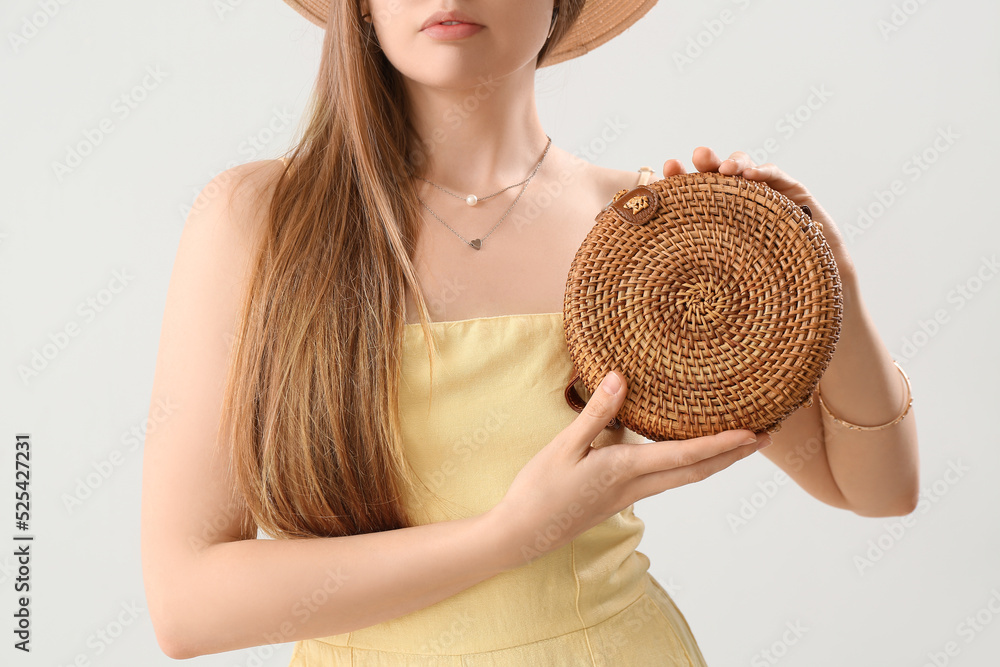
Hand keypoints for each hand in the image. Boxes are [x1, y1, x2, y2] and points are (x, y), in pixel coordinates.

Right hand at [486, 369, 771, 568]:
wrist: (523, 535)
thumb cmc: (539, 490)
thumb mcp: (564, 447)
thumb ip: (596, 413)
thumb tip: (621, 377)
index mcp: (626, 470)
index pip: (685, 456)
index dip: (722, 444)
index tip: (753, 433)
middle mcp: (636, 485)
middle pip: (697, 471)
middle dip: (734, 456)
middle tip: (766, 437)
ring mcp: (630, 495)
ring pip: (685, 477)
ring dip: (717, 462)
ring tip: (740, 444)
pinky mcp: (620, 497)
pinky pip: (667, 479)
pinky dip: (689, 465)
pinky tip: (688, 454)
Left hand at [663, 147, 855, 280]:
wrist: (811, 295)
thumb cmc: (762, 289)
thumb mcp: (723, 277)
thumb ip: (698, 266)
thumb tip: (656, 273)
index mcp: (714, 218)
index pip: (694, 193)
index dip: (680, 179)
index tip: (667, 171)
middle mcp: (737, 203)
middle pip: (717, 174)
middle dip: (705, 161)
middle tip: (697, 157)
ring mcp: (764, 195)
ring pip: (744, 168)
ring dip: (732, 163)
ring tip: (723, 168)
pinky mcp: (793, 193)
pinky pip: (776, 175)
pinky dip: (763, 171)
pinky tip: (751, 175)